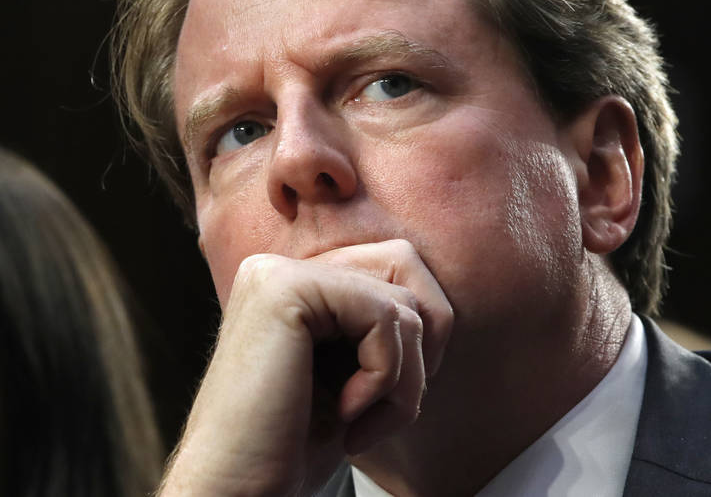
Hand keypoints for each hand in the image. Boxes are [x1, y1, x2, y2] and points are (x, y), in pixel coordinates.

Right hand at [159, 239, 453, 495]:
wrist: (238, 493)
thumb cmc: (296, 446)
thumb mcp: (354, 374)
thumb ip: (384, 329)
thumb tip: (440, 308)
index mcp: (297, 285)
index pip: (399, 272)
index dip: (422, 339)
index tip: (395, 398)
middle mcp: (282, 269)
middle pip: (406, 276)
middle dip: (418, 354)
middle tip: (387, 412)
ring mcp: (280, 274)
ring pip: (402, 306)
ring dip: (402, 381)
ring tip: (360, 424)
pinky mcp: (285, 290)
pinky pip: (384, 317)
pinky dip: (385, 377)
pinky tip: (344, 414)